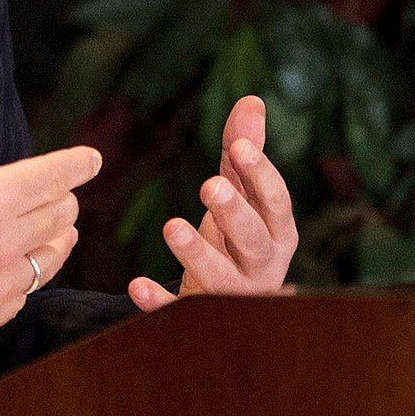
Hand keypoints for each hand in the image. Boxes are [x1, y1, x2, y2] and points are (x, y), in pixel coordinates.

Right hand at [0, 53, 94, 347]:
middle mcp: (2, 243)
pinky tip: (5, 262)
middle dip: (59, 195)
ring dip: (53, 234)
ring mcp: (0, 283)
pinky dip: (25, 271)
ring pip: (54, 251)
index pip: (55, 176)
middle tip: (45, 190)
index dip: (78, 164)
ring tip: (39, 225)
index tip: (91, 159)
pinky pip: (29, 287)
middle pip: (62, 212)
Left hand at [128, 94, 296, 311]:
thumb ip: (245, 151)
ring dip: (197, 254)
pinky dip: (160, 300)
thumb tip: (252, 101)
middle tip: (209, 186)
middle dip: (234, 213)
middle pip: (253, 239)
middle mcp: (263, 264)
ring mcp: (233, 293)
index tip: (238, 147)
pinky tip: (137, 284)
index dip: (259, 173)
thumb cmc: (238, 236)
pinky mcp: (202, 313)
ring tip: (171, 226)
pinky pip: (182, 311)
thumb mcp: (242, 195)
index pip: (275, 200)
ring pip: (221, 278)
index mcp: (277, 231)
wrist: (230, 300)